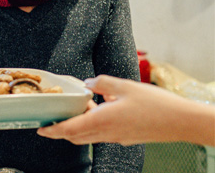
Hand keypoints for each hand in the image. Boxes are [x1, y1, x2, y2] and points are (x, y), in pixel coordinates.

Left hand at [37, 75, 214, 145]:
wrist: (182, 122)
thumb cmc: (155, 104)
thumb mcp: (125, 85)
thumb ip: (101, 83)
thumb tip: (88, 84)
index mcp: (103, 121)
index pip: (70, 130)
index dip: (52, 131)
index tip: (40, 130)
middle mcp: (107, 133)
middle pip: (76, 136)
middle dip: (61, 131)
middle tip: (51, 120)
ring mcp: (117, 138)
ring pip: (89, 136)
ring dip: (77, 127)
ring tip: (76, 110)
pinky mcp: (126, 138)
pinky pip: (102, 135)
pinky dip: (93, 126)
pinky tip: (99, 110)